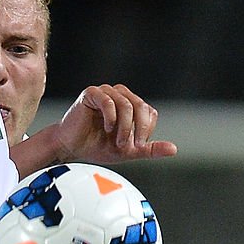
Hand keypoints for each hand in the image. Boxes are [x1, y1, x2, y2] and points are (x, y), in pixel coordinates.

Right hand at [56, 85, 177, 163]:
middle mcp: (120, 94)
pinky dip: (111, 118)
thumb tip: (174, 149)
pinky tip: (106, 129)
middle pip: (141, 106)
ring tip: (117, 141)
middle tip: (128, 146)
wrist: (70, 147)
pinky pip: (108, 101)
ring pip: (126, 104)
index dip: (145, 130)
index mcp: (130, 104)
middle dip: (137, 129)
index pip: (149, 112)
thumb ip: (149, 149)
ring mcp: (106, 92)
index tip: (135, 146)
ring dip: (125, 127)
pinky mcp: (91, 93)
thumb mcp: (127, 151)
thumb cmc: (96, 146)